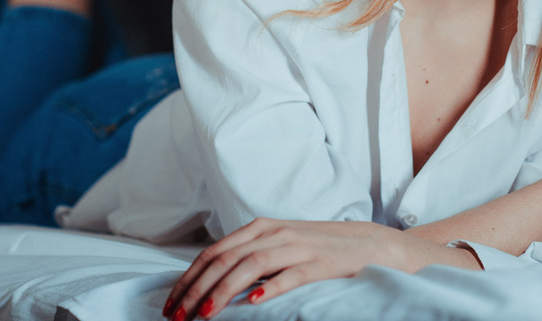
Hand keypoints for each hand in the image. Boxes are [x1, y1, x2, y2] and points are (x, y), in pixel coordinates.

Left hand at [162, 217, 477, 318]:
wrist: (370, 243)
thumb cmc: (318, 249)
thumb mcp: (279, 246)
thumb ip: (248, 256)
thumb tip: (208, 279)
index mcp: (260, 228)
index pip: (213, 253)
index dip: (188, 278)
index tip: (171, 304)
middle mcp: (274, 233)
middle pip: (224, 260)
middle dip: (195, 289)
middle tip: (176, 316)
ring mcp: (297, 247)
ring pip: (250, 266)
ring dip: (223, 292)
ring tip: (204, 315)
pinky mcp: (320, 264)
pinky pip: (291, 275)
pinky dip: (270, 288)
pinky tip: (254, 303)